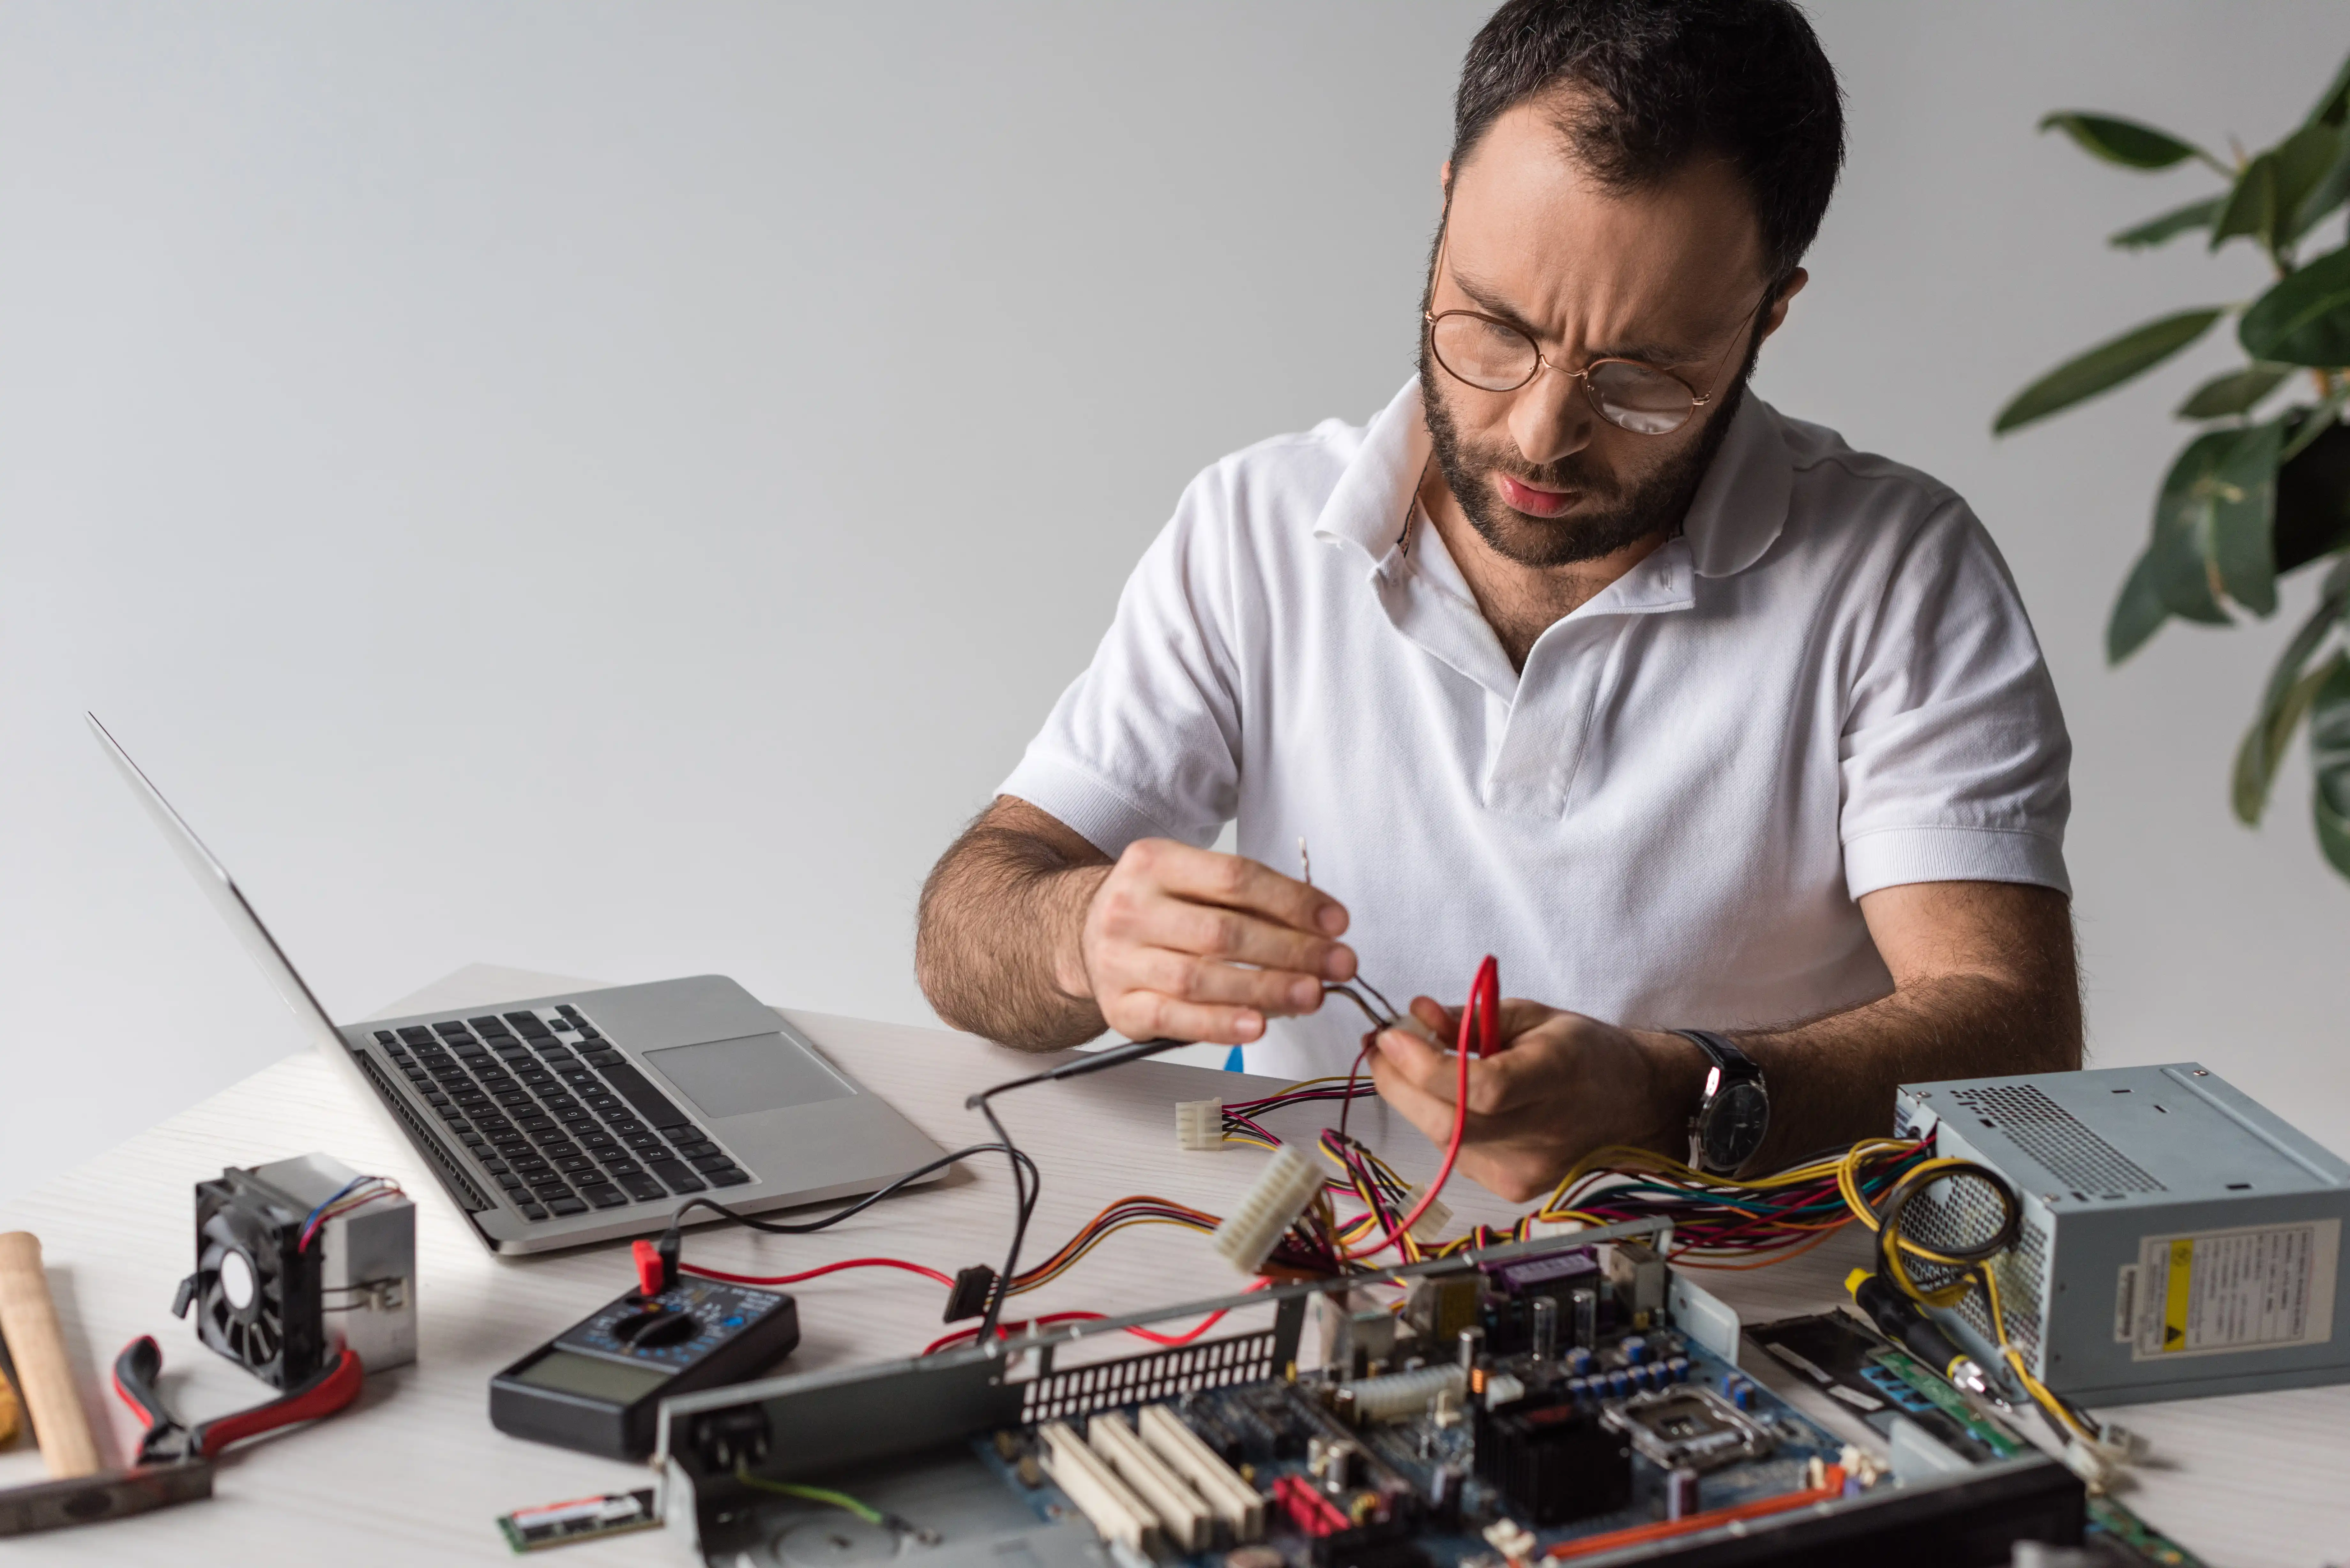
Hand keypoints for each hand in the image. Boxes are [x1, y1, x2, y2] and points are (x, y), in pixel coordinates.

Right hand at [1065, 838, 1354, 1046]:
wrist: (1085, 933)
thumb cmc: (1157, 907)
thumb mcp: (1192, 881)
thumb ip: (1248, 901)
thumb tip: (1321, 931)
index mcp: (1154, 862)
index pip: (1234, 878)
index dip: (1292, 901)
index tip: (1336, 922)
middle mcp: (1131, 908)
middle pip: (1222, 932)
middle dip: (1291, 950)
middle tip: (1338, 964)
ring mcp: (1120, 960)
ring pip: (1201, 978)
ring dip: (1266, 989)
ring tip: (1311, 995)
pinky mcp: (1120, 1006)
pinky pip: (1175, 1018)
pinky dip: (1220, 1024)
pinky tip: (1257, 1025)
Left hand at [1367, 996, 1705, 1203]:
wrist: (1635, 1107)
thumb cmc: (1586, 1054)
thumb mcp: (1533, 1016)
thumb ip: (1469, 1018)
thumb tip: (1414, 1015)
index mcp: (1555, 1077)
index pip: (1481, 1088)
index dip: (1425, 1066)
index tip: (1390, 1036)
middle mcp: (1541, 1133)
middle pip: (1448, 1123)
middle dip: (1396, 1082)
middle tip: (1378, 1047)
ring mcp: (1525, 1169)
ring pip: (1442, 1140)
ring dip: (1411, 1100)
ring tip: (1406, 1066)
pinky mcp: (1512, 1187)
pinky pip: (1454, 1154)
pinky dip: (1439, 1121)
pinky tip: (1445, 1098)